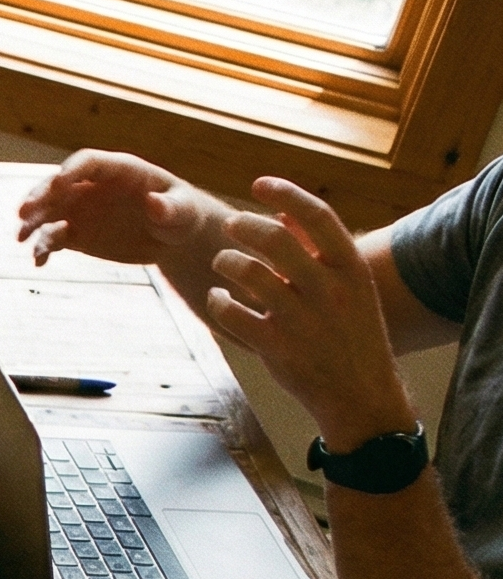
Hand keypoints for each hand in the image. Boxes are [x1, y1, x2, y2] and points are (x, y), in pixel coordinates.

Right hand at [17, 149, 218, 266]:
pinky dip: (44, 248)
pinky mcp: (77, 233)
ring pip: (49, 211)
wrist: (173, 237)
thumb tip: (153, 204)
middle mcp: (93, 187)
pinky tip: (39, 262)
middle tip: (24, 212)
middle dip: (40, 196)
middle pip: (58, 185)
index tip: (57, 184)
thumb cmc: (182, 213)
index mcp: (119, 170)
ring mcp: (82, 210)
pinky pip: (54, 238)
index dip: (71, 171)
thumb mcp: (183, 210)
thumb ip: (169, 207)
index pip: (88, 163)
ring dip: (33, 222)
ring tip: (22, 237)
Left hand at [200, 177, 418, 449]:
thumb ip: (318, 250)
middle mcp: (330, 290)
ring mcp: (303, 319)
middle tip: (229, 224)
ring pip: (248, 272)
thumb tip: (281, 213)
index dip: (286, 193)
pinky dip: (218, 301)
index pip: (319, 215)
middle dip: (244, 226)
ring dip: (226, 261)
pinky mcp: (276, 347)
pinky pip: (231, 312)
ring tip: (222, 262)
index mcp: (352, 269)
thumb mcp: (351, 288)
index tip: (259, 184)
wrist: (361, 395)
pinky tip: (218, 299)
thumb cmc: (351, 334)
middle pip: (275, 239)